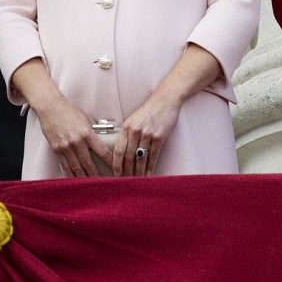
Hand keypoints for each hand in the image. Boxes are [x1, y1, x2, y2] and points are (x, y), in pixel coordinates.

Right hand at [12, 58, 112, 175]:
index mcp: (87, 133)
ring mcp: (65, 147)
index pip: (102, 151)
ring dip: (84, 177)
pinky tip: (76, 179)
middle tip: (103, 182)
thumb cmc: (69, 111)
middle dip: (96, 174)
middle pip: (89, 163)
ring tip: (91, 185)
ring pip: (76, 167)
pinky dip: (70, 174)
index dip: (109, 161)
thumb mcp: (86, 117)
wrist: (50, 108)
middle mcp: (77, 142)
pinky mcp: (56, 150)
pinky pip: (65, 165)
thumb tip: (105, 134)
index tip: (115, 168)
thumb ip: (95, 128)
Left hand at [111, 43, 222, 175]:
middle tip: (126, 182)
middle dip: (127, 171)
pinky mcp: (159, 137)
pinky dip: (150, 166)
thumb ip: (127, 133)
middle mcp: (135, 131)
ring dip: (138, 171)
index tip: (115, 174)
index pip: (118, 150)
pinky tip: (148, 173)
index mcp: (126, 127)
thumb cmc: (149, 111)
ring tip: (137, 180)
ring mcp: (148, 134)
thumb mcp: (133, 119)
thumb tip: (122, 152)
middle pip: (129, 156)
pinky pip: (153, 155)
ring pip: (140, 158)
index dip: (116, 164)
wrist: (165, 100)